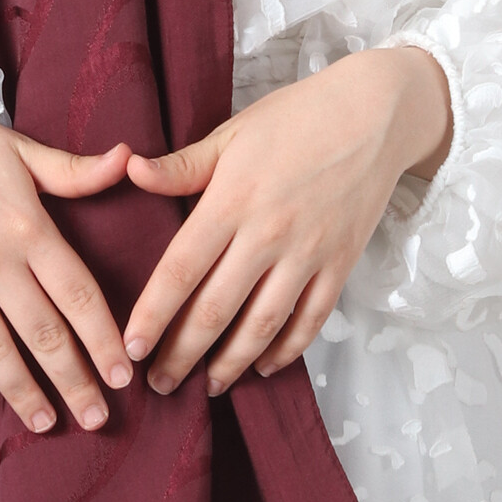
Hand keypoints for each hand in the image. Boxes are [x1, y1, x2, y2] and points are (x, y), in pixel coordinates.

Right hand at [0, 90, 134, 433]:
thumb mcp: (20, 149)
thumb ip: (74, 170)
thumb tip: (130, 159)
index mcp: (27, 225)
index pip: (78, 294)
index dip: (104, 340)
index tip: (123, 375)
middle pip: (44, 335)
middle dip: (75, 382)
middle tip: (97, 418)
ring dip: (25, 393)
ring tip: (46, 423)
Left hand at [120, 46, 451, 397]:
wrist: (372, 114)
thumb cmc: (294, 118)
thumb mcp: (232, 132)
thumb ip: (182, 165)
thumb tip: (129, 171)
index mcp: (232, 198)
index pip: (182, 268)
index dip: (154, 312)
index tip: (130, 346)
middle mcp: (268, 233)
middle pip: (216, 309)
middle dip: (183, 354)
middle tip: (158, 385)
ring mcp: (308, 253)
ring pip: (262, 326)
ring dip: (231, 364)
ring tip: (207, 387)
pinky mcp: (340, 264)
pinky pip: (309, 321)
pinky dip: (285, 351)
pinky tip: (261, 365)